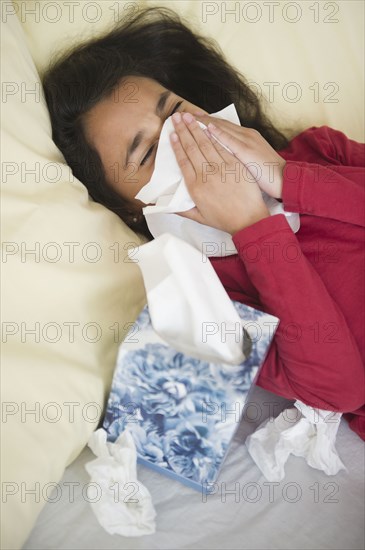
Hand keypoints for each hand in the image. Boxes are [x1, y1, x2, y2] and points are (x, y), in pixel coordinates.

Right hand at [169, 112, 269, 234]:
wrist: (249, 220)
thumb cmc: (224, 220)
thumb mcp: (200, 218)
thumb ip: (182, 209)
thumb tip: (161, 206)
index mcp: (195, 188)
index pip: (183, 161)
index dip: (176, 146)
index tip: (172, 135)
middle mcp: (206, 175)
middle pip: (192, 148)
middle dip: (183, 130)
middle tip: (176, 117)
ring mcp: (221, 168)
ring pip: (205, 143)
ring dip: (196, 128)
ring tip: (188, 116)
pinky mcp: (235, 164)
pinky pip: (222, 146)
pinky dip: (214, 134)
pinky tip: (207, 125)